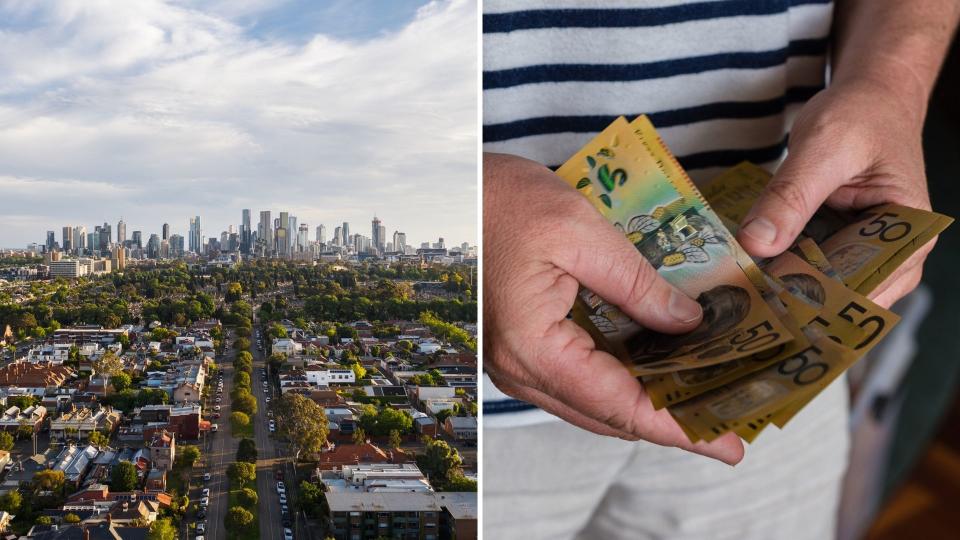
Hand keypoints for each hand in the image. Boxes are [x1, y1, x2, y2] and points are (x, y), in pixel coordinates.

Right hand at [483, 152, 744, 464]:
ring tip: (701, 396)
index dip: (677, 429)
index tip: (728, 446)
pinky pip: (577, 378)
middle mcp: (520, 369)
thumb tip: (686, 323)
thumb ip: (636, 282)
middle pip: (608, 415)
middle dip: (670, 422)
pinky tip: (657, 365)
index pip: (618, 404)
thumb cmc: (503, 201)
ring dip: (646, 402)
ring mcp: (516, 362)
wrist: (451, 191)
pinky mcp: (521, 347)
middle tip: (729, 422)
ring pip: (592, 402)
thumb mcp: (580, 230)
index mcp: (533, 346)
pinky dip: (621, 378)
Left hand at [737, 78, 933, 307]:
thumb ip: (790, 196)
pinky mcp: (838, 245)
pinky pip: (810, 266)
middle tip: (743, 307)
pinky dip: (782, 268)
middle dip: (795, 301)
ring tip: (739, 295)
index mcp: (910, 232)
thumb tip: (756, 242)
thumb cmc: (862, 115)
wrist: (867, 97)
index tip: (770, 309)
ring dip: (784, 288)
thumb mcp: (822, 148)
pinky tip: (747, 271)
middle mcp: (895, 252)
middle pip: (843, 295)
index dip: (818, 302)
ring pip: (824, 286)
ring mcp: (865, 252)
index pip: (865, 285)